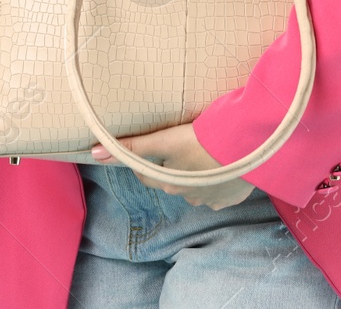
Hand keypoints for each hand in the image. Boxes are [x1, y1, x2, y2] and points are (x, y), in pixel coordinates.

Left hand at [90, 123, 255, 210]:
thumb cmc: (203, 141)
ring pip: (194, 187)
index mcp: (168, 182)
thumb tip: (94, 153)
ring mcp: (210, 200)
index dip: (145, 158)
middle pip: (171, 180)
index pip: (145, 173)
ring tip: (203, 153)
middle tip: (182, 145)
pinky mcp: (230, 199)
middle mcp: (187, 197)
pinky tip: (221, 166)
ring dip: (195, 174)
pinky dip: (217, 180)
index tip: (152, 145)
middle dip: (172, 166)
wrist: (246, 148)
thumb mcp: (165, 140)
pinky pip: (218, 191)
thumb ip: (132, 146)